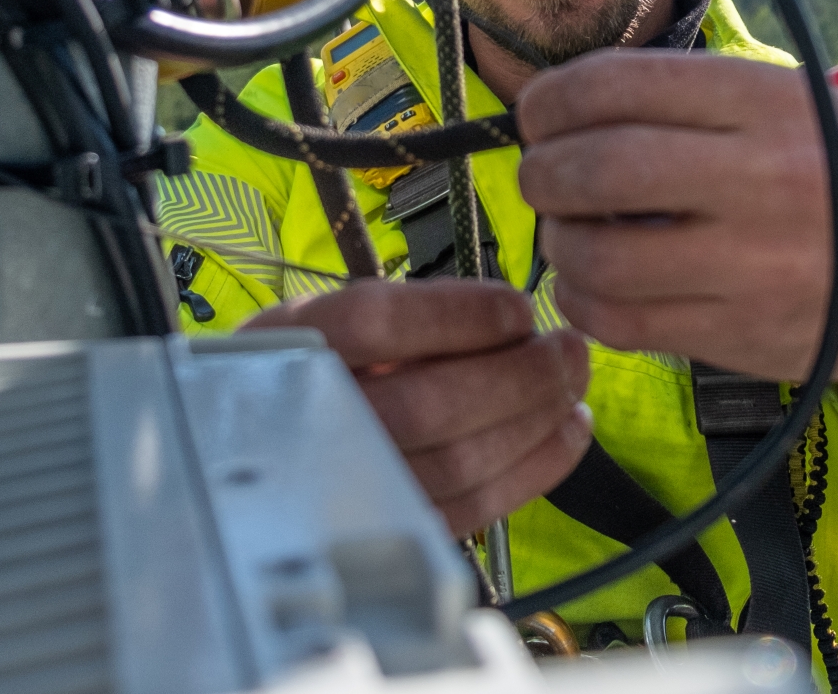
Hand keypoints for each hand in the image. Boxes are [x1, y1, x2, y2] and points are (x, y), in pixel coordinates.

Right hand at [245, 279, 592, 533]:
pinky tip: (564, 432)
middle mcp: (310, 422)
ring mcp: (349, 488)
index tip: (518, 307)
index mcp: (292, 348)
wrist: (265, 451)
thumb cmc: (318, 370)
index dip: (459, 316)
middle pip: (430, 403)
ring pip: (460, 461)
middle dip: (521, 374)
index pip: (375, 325)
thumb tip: (510, 316)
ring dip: (537, 419)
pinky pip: (474, 506)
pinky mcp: (391, 529)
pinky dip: (534, 468)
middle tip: (567, 348)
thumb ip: (410, 313)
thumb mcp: (337, 318)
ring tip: (571, 383)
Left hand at [517, 52, 837, 411]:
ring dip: (559, 241)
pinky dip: (584, 300)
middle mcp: (761, 176)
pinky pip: (622, 321)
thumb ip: (695, 97)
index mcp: (767, 101)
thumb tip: (568, 103)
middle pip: (596, 166)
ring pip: (598, 253)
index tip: (539, 112)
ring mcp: (753, 263)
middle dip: (542, 170)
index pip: (617, 84)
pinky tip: (596, 283)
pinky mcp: (741, 334)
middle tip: (543, 173)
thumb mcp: (794, 101)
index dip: (552, 97)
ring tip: (572, 231)